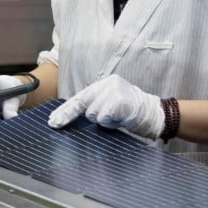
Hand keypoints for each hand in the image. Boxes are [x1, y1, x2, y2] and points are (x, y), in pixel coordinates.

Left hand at [47, 74, 164, 138]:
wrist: (154, 113)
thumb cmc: (131, 112)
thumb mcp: (111, 103)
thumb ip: (94, 105)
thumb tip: (71, 115)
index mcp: (104, 83)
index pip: (79, 97)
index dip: (65, 110)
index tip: (53, 121)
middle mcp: (107, 84)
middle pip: (82, 104)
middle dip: (76, 116)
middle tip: (66, 122)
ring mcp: (113, 91)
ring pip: (93, 114)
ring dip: (103, 121)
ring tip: (117, 118)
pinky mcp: (118, 101)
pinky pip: (103, 118)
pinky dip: (110, 123)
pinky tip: (121, 119)